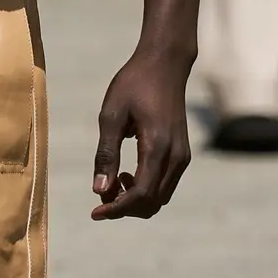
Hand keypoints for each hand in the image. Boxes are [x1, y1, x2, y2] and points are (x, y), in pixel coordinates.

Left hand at [92, 46, 193, 220]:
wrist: (165, 64)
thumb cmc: (134, 84)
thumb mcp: (111, 116)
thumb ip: (106, 154)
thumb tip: (99, 191)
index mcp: (158, 147)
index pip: (141, 194)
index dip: (116, 209)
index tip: (94, 212)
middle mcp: (176, 156)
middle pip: (152, 203)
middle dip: (124, 207)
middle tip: (101, 195)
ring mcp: (182, 156)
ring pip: (160, 198)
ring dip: (135, 200)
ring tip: (114, 182)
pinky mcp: (182, 154)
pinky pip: (165, 186)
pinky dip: (146, 191)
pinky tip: (128, 174)